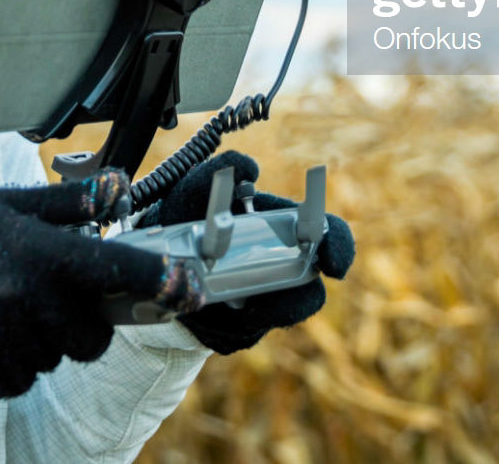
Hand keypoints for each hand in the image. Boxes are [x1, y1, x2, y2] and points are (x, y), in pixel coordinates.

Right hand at [0, 170, 202, 398]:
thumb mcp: (10, 205)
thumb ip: (69, 203)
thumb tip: (118, 188)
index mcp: (36, 250)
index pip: (114, 267)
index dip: (160, 279)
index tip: (191, 287)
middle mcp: (22, 297)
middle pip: (94, 335)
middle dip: (88, 321)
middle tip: (58, 296)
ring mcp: (0, 340)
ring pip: (58, 359)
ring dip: (49, 340)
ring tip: (11, 307)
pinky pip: (25, 380)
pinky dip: (19, 362)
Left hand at [137, 150, 354, 354]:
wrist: (160, 256)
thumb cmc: (185, 215)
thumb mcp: (192, 191)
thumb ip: (215, 173)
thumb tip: (250, 168)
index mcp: (281, 223)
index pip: (326, 232)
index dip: (338, 245)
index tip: (334, 264)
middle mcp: (283, 260)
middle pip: (313, 285)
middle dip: (301, 297)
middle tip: (276, 300)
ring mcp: (268, 294)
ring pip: (286, 312)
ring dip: (265, 311)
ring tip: (234, 303)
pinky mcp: (247, 324)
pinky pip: (252, 331)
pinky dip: (237, 323)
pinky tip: (219, 309)